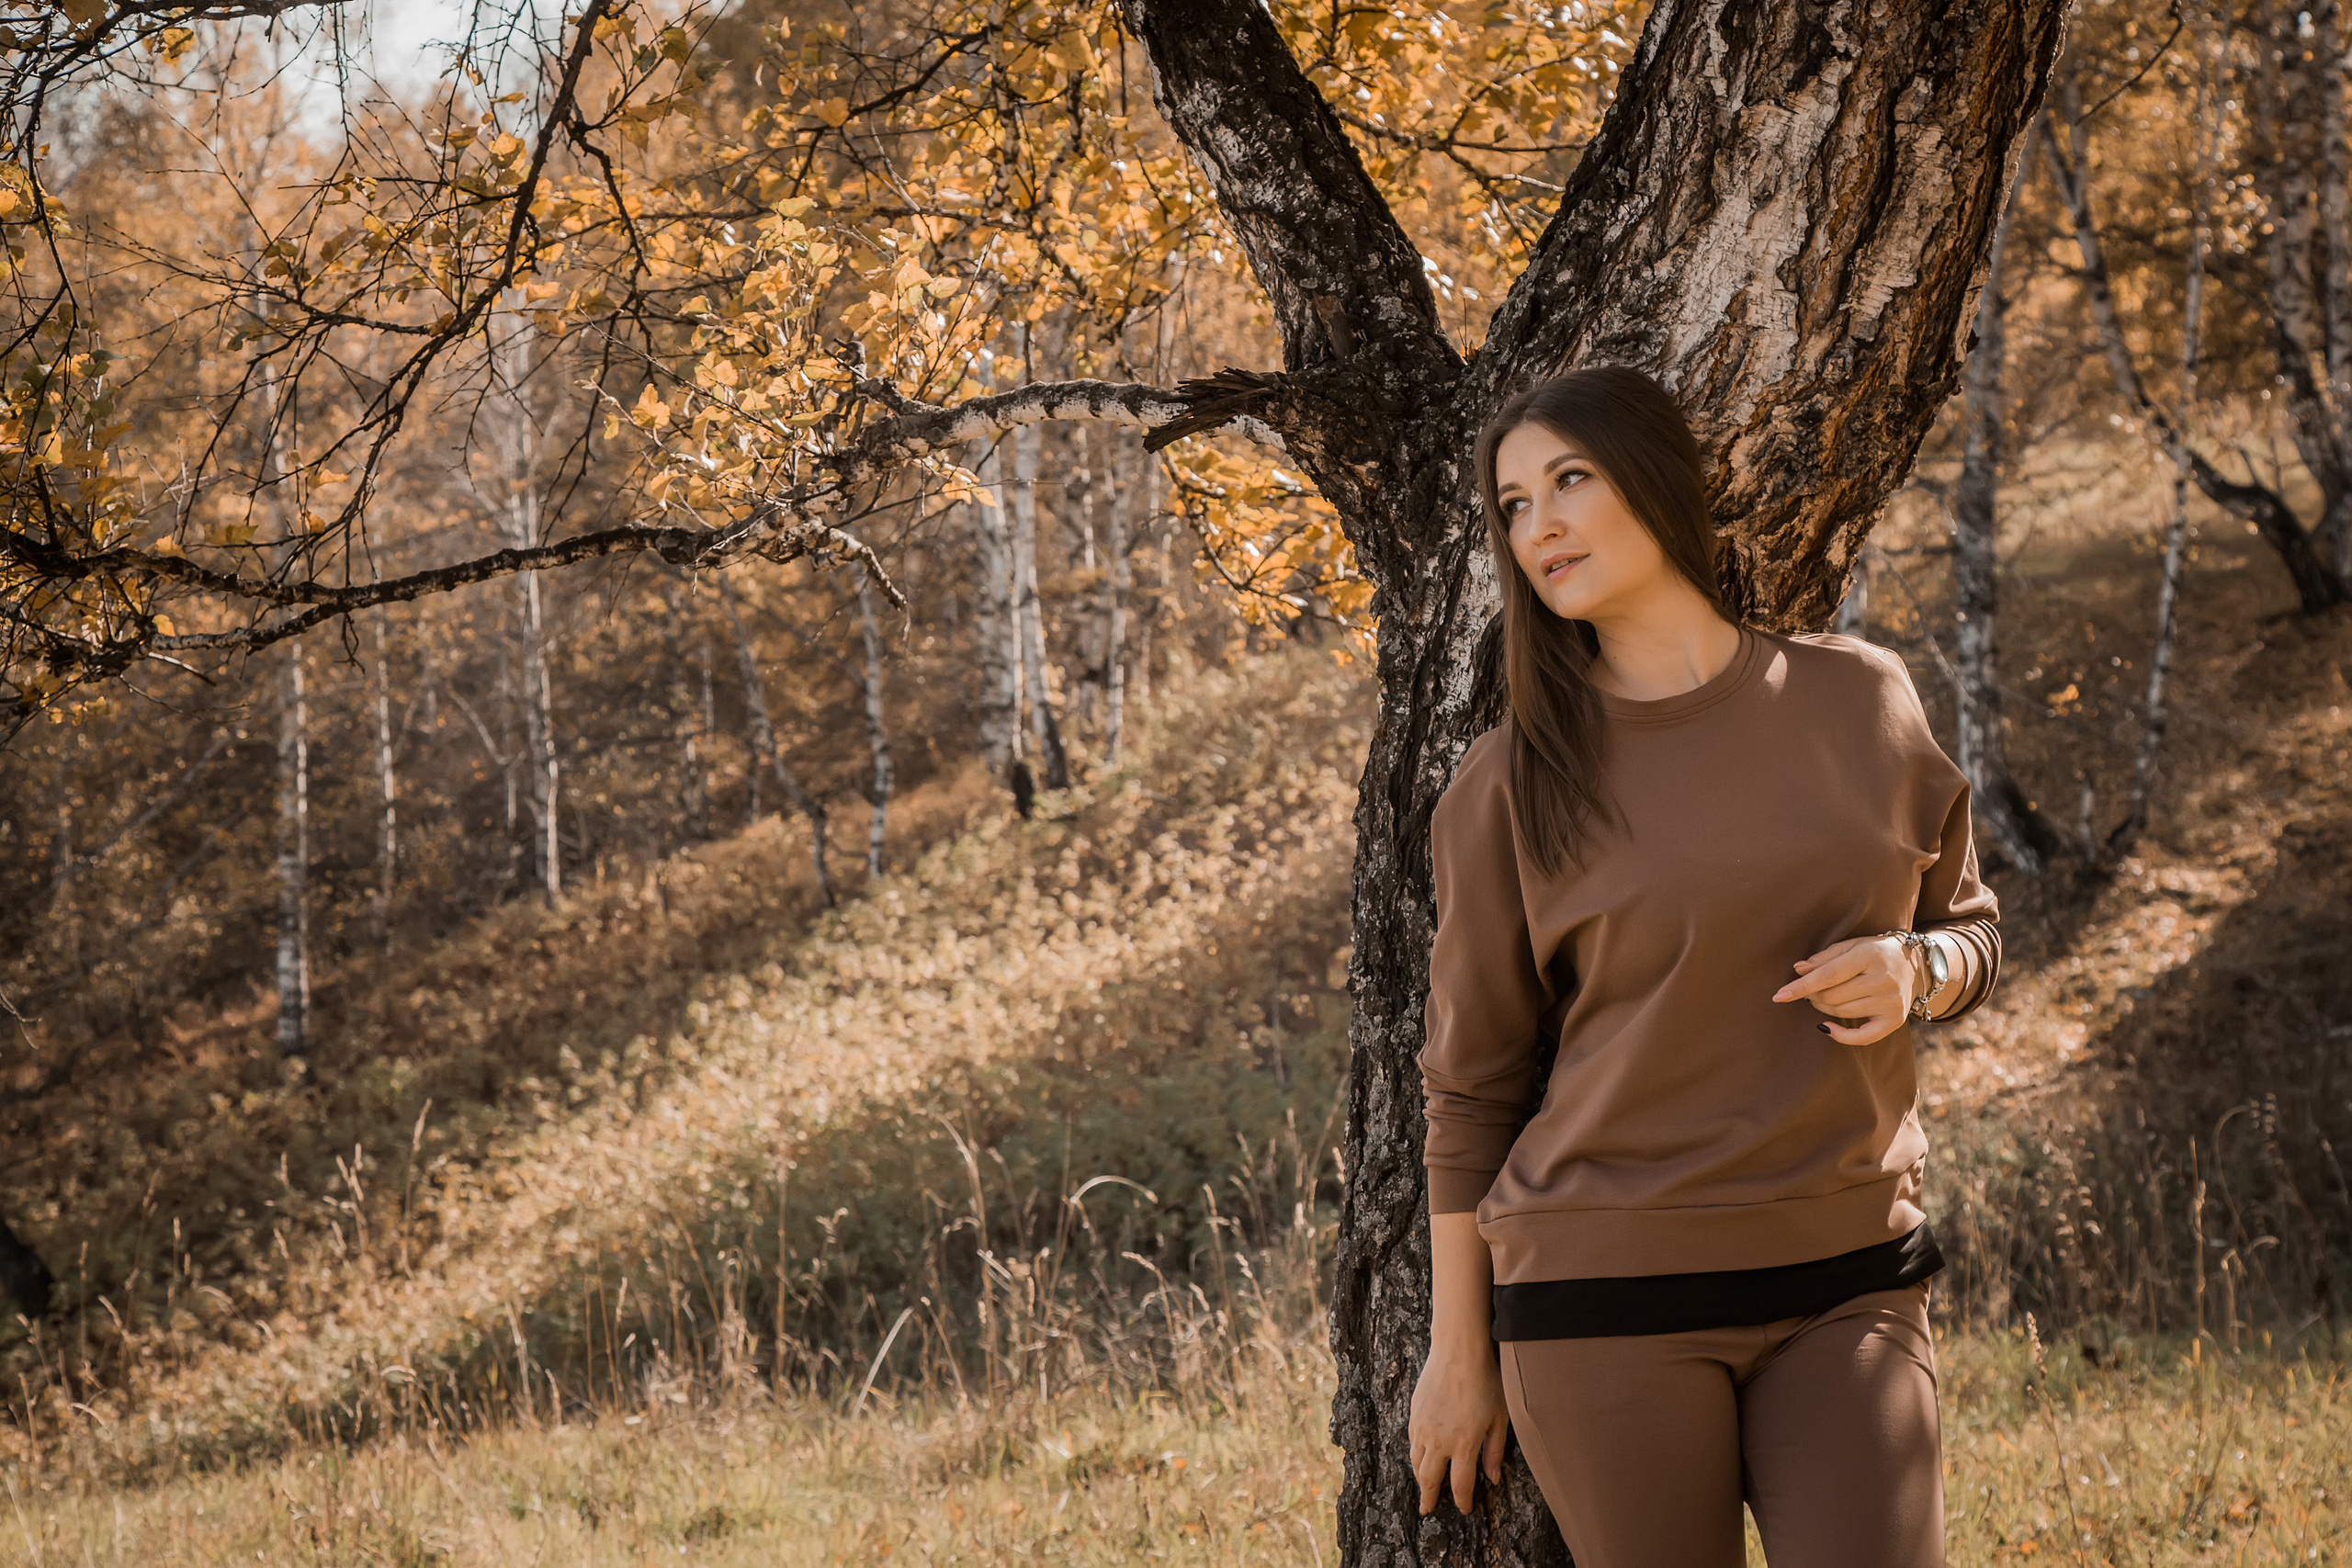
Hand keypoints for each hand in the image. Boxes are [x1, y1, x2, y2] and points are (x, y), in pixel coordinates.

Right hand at [1409, 1337, 1509, 1514]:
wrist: (1458, 1351)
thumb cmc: (1485, 1381)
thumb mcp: (1499, 1418)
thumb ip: (1494, 1451)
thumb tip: (1493, 1479)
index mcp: (1464, 1444)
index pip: (1460, 1485)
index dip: (1462, 1502)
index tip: (1464, 1509)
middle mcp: (1439, 1440)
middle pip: (1429, 1479)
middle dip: (1429, 1498)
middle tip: (1427, 1509)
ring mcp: (1423, 1427)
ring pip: (1416, 1463)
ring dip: (1419, 1479)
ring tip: (1423, 1488)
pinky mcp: (1414, 1414)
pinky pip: (1412, 1443)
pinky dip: (1415, 1456)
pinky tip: (1420, 1458)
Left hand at [1771, 933, 1913, 1044]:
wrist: (1915, 965)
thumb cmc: (1875, 953)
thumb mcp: (1851, 946)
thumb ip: (1824, 958)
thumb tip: (1797, 970)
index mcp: (1869, 956)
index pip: (1828, 975)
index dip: (1801, 987)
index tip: (1779, 995)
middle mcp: (1883, 980)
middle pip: (1833, 996)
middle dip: (1812, 995)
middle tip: (1809, 990)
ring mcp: (1891, 1002)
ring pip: (1842, 1013)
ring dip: (1822, 1008)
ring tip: (1820, 998)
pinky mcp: (1895, 1020)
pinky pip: (1862, 1037)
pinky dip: (1840, 1035)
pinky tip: (1826, 1027)